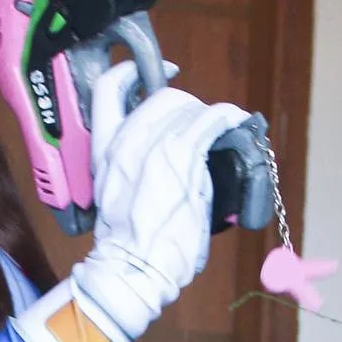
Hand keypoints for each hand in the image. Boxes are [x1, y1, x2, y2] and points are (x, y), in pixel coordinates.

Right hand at [69, 60, 250, 341]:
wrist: (130, 269)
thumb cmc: (126, 245)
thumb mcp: (113, 196)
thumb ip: (131, 168)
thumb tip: (164, 161)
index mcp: (103, 149)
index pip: (107, 89)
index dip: (132, 72)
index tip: (157, 74)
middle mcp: (126, 141)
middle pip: (161, 96)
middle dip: (186, 104)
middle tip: (201, 123)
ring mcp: (154, 146)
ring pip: (190, 107)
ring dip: (211, 116)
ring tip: (224, 130)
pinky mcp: (183, 157)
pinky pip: (213, 121)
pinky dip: (229, 119)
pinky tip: (238, 124)